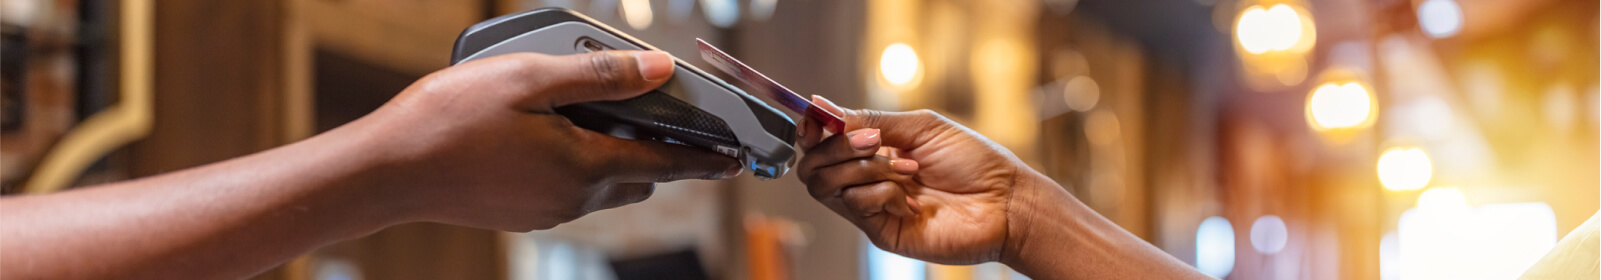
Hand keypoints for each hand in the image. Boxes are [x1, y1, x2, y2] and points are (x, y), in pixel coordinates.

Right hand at [334, 50, 740, 231]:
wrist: (386, 171)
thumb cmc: (451, 120)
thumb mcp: (530, 80)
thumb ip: (600, 76)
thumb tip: (659, 70)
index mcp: (584, 166)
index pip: (664, 163)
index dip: (704, 159)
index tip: (733, 159)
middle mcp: (572, 198)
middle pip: (637, 178)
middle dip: (661, 157)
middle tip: (674, 129)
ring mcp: (545, 211)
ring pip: (602, 186)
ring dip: (615, 159)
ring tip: (605, 120)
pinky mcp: (521, 213)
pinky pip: (569, 191)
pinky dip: (580, 166)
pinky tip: (553, 137)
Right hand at [795, 96, 1036, 263]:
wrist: (1006, 202)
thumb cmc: (974, 162)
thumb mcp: (921, 126)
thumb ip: (870, 119)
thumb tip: (821, 106)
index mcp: (874, 150)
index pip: (822, 142)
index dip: (812, 128)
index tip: (817, 119)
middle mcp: (866, 179)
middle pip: (813, 166)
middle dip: (838, 148)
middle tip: (874, 142)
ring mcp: (871, 208)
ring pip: (827, 185)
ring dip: (866, 169)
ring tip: (907, 170)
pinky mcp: (880, 232)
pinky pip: (856, 205)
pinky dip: (884, 193)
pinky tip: (913, 199)